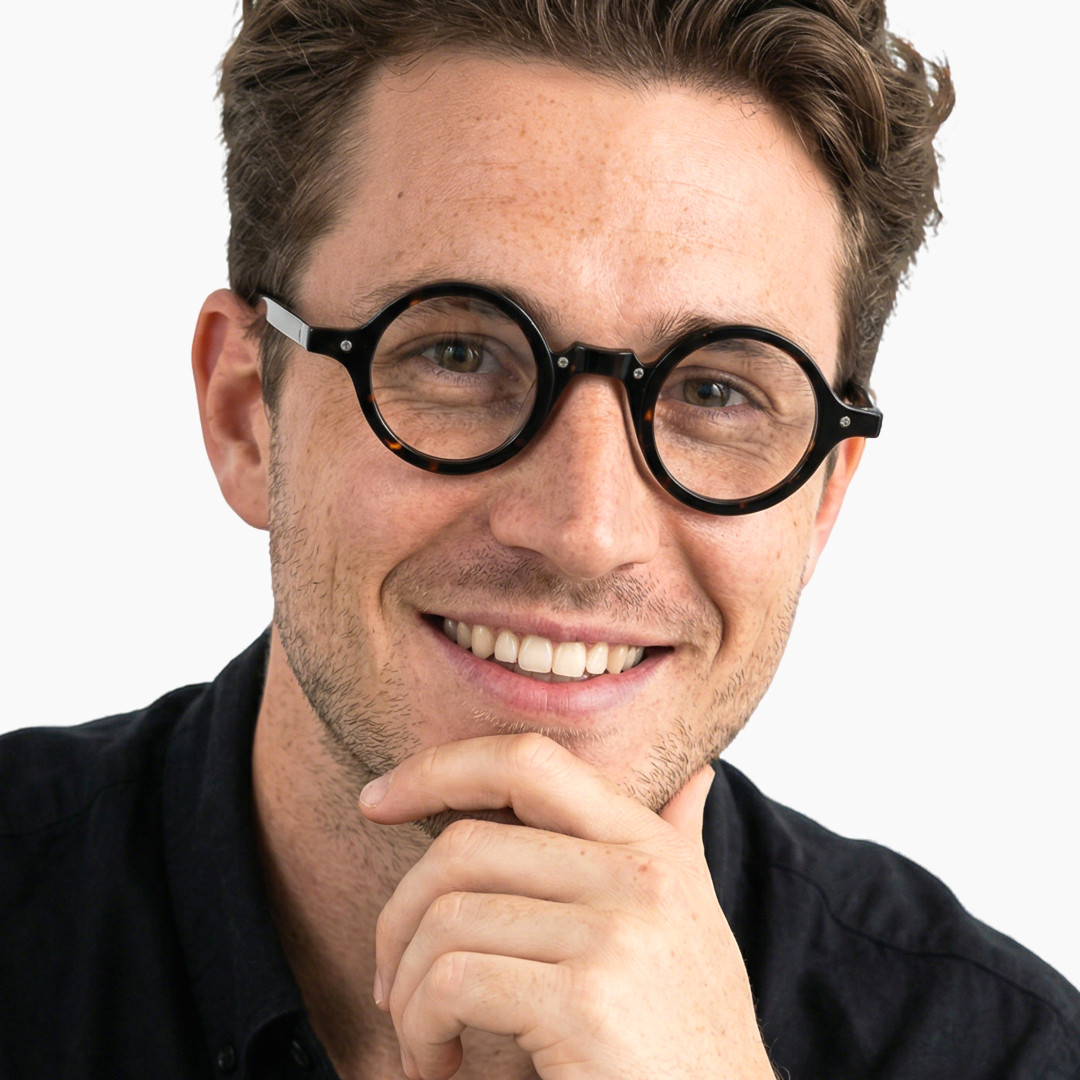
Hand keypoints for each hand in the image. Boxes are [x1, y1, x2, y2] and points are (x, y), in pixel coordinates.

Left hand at [358, 733, 773, 1079]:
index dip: (438, 767)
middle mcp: (638, 874)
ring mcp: (616, 934)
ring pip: (447, 918)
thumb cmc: (691, 1036)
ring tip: (424, 1040)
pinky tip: (440, 1064)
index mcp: (649, 844)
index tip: (377, 800)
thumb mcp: (695, 924)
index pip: (526, 761)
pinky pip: (453, 984)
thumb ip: (680, 844)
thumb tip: (694, 779)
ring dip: (407, 991)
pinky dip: (420, 1027)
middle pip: (464, 847)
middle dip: (400, 915)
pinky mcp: (586, 1003)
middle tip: (393, 981)